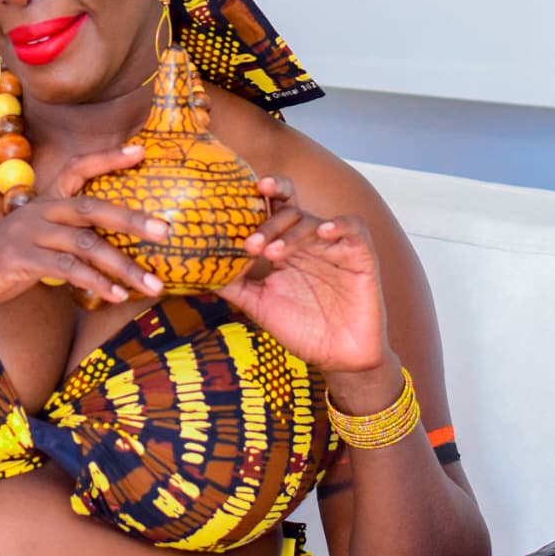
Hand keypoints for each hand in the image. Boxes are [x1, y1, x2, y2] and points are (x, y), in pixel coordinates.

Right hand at [0, 145, 168, 328]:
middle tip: (166, 230)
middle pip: (92, 207)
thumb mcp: (34, 251)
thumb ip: (66, 247)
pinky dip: (95, 282)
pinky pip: (66, 269)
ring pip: (85, 244)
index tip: (141, 150)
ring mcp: (27, 234)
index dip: (107, 159)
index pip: (77, 170)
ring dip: (123, 266)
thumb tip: (108, 258)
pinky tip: (115, 296)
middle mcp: (37, 211)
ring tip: (152, 284)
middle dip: (132, 218)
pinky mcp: (18, 259)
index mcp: (42, 204)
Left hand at [218, 176, 388, 373]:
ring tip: (272, 253)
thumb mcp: (258, 304)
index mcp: (283, 245)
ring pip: (312, 220)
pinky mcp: (360, 256)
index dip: (255, 197)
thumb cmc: (300, 328)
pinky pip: (353, 228)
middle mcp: (307, 240)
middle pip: (289, 208)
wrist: (339, 357)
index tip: (234, 198)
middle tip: (250, 243)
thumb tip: (193, 270)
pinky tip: (322, 231)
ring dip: (291, 233)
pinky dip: (338, 224)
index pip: (268, 209)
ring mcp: (333, 246)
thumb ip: (232, 284)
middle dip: (268, 221)